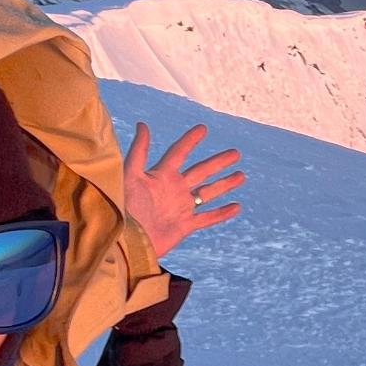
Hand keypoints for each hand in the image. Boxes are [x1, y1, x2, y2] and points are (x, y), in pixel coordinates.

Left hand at [123, 122, 243, 258]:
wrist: (126, 241)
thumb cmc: (124, 207)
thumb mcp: (130, 176)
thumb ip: (139, 151)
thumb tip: (142, 124)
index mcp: (161, 175)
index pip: (179, 153)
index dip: (190, 140)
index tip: (203, 128)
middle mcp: (173, 189)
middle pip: (200, 171)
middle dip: (218, 162)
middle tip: (235, 153)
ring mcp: (180, 208)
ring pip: (207, 193)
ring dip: (224, 184)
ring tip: (241, 176)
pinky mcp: (184, 226)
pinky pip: (207, 218)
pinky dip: (222, 213)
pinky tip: (237, 207)